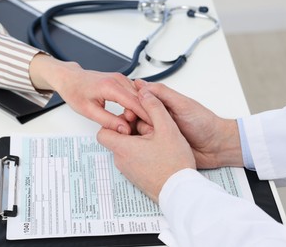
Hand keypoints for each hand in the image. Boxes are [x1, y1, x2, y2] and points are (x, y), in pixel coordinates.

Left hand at [29, 54, 149, 133]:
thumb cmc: (75, 92)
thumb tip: (124, 129)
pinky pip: (134, 93)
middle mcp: (118, 79)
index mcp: (110, 86)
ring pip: (139, 95)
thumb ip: (108, 121)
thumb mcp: (88, 111)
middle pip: (140, 98)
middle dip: (145, 114)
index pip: (134, 102)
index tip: (153, 127)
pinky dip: (137, 104)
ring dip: (141, 109)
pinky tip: (133, 115)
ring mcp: (121, 78)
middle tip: (146, 129)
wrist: (70, 79)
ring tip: (139, 124)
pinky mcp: (121, 81)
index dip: (145, 115)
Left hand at [97, 87, 195, 202]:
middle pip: (117, 138)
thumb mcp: (167, 128)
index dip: (115, 122)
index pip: (104, 131)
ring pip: (126, 148)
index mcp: (123, 147)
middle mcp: (121, 160)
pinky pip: (133, 159)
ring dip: (138, 140)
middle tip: (149, 127)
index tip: (130, 118)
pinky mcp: (136, 177)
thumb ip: (154, 107)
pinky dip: (141, 152)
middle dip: (130, 129)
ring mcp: (128, 171)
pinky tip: (158, 150)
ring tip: (156, 139)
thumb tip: (144, 93)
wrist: (181, 192)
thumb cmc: (173, 163)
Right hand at [134, 79, 242, 168]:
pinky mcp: (158, 146)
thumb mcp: (183, 104)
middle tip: (130, 124)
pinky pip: (143, 145)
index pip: (139, 100)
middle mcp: (158, 118)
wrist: (216, 147)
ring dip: (134, 133)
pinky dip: (138, 145)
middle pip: (134, 116)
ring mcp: (157, 133)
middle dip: (130, 119)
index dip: (130, 103)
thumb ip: (163, 94)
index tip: (127, 108)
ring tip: (135, 136)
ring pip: (136, 131)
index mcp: (162, 104)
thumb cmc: (204, 123)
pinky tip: (137, 147)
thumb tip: (142, 85)